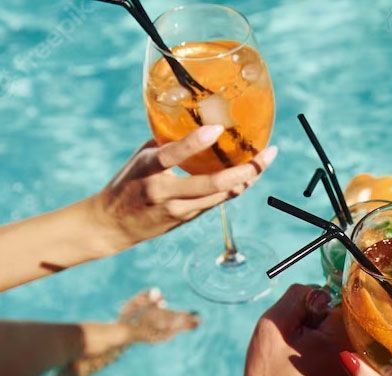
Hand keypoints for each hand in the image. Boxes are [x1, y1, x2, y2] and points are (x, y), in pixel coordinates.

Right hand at [89, 126, 277, 252]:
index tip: (217, 129)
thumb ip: (166, 143)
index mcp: (148, 170)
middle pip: (214, 184)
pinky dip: (234, 187)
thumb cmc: (126, 184)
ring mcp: (180, 209)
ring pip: (222, 195)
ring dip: (247, 179)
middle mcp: (166, 193)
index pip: (173, 155)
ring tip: (264, 161)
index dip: (195, 142)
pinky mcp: (187, 219)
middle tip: (267, 153)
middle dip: (245, 170)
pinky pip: (217, 201)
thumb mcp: (141, 159)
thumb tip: (194, 122)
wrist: (113, 225)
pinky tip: (247, 175)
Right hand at [236, 285, 362, 375]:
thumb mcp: (274, 325)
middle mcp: (365, 357)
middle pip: (350, 325)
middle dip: (328, 330)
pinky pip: (353, 369)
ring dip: (333, 349)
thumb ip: (300, 297)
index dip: (321, 310)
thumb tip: (322, 294)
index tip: (307, 325)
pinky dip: (337, 369)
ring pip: (351, 348)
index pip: (345, 302)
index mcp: (347, 335)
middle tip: (304, 350)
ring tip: (309, 367)